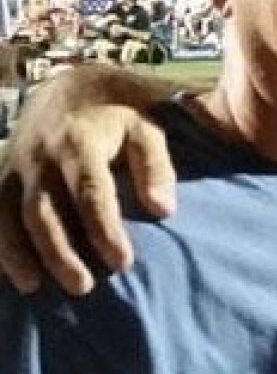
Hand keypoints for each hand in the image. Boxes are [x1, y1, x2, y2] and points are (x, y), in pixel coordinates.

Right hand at [0, 65, 177, 294]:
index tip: (122, 262)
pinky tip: (9, 273)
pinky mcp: (1, 176)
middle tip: (82, 286)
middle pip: (43, 210)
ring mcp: (15, 166)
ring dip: (18, 253)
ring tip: (35, 287)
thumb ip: (157, 165)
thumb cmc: (121, 114)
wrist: (71, 86)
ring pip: (7, 214)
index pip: (90, 191)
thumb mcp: (149, 127)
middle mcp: (40, 156)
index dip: (104, 228)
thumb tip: (163, 209)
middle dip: (59, 251)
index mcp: (80, 141)